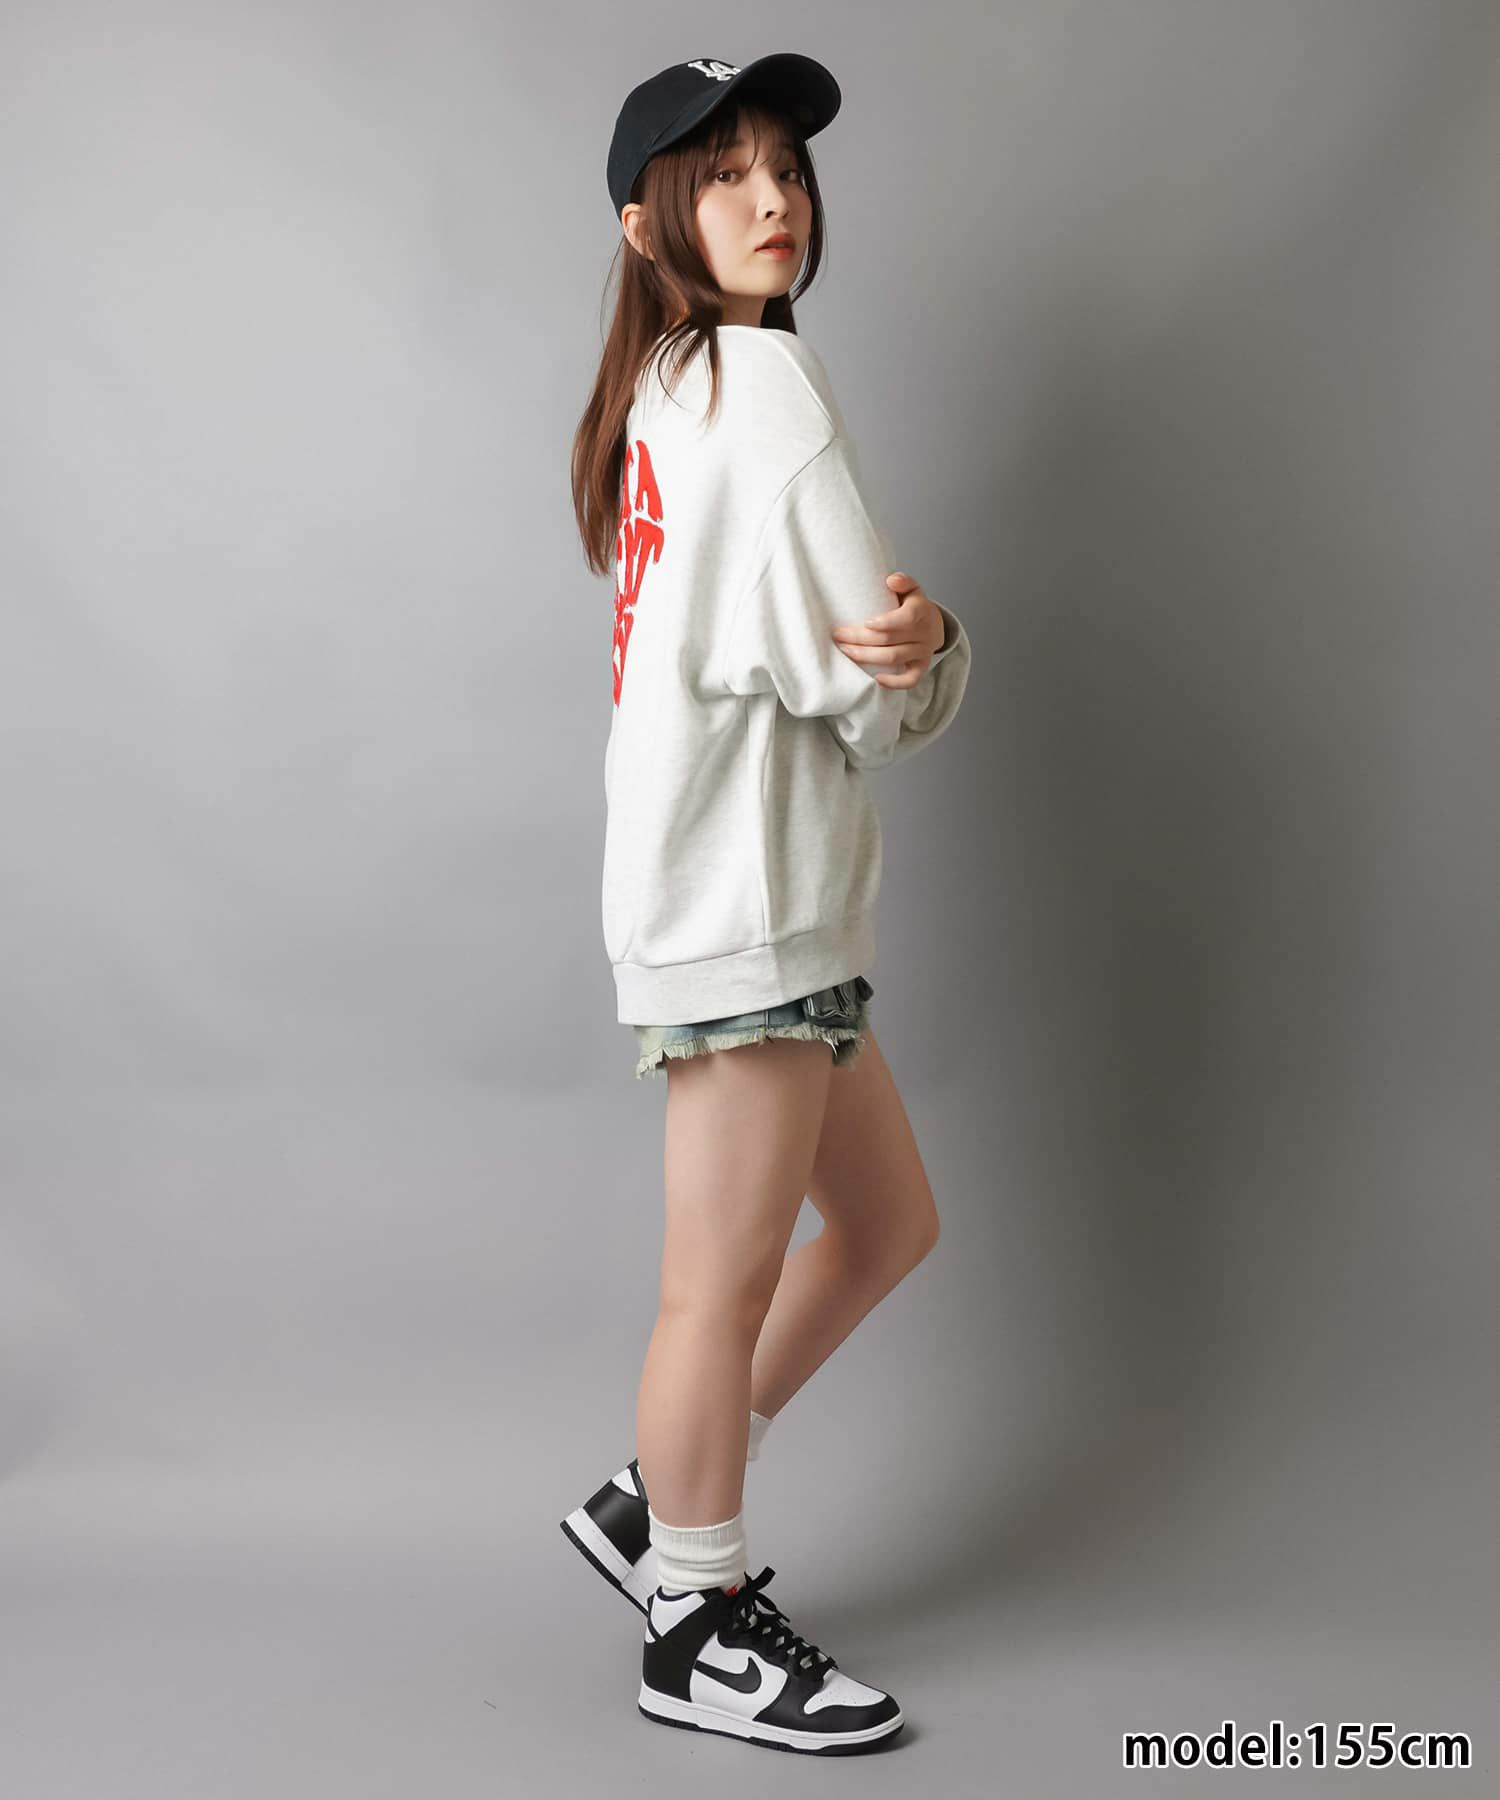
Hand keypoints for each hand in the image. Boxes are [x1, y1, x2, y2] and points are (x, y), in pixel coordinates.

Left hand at [831, 572, 945, 687]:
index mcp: (921, 610)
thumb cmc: (912, 606)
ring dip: (867, 656)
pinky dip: (894, 682)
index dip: (887, 622)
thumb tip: (891, 580)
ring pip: (893, 658)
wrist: (933, 625)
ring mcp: (923, 652)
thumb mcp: (911, 589)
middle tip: (838, 635)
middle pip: (890, 639)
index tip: (866, 623)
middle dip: (861, 638)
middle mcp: (924, 632)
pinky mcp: (921, 667)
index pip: (906, 618)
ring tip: (846, 651)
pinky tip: (876, 679)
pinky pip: (910, 679)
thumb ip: (903, 581)